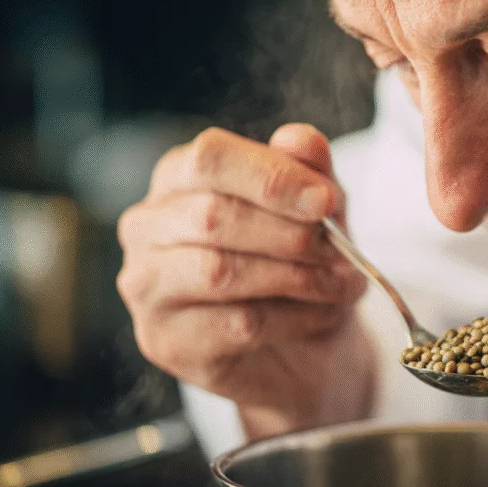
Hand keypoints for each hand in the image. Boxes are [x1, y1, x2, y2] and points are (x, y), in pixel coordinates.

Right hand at [117, 123, 375, 438]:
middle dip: (290, 234)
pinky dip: (294, 317)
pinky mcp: (164, 341)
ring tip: (341, 284)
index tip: (326, 200)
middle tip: (340, 251)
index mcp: (178, 177)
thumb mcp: (316, 207)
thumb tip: (301, 140)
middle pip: (212, 216)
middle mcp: (147, 227)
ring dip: (296, 277)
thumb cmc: (299, 259)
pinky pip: (235, 324)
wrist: (302, 346)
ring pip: (219, 272)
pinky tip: (323, 314)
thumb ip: (309, 169)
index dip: (271, 177)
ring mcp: (146, 287)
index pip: (210, 159)